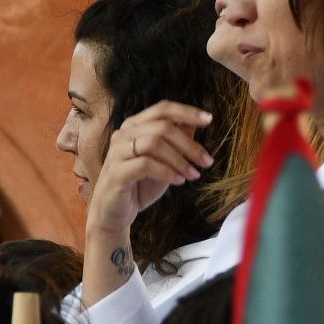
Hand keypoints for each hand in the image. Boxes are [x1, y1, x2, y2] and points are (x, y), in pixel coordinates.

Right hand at [83, 102, 213, 303]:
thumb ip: (176, 142)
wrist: (115, 214)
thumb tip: (195, 123)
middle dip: (189, 144)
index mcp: (135, 126)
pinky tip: (178, 181)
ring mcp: (117, 152)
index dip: (187, 111)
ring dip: (179, 159)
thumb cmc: (140, 186)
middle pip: (162, 127)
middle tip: (206, 161)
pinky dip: (166, 172)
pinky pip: (145, 165)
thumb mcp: (165, 162)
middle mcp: (123, 134)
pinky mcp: (116, 173)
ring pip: (153, 143)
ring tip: (193, 175)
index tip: (209, 120)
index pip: (162, 109)